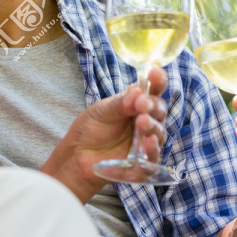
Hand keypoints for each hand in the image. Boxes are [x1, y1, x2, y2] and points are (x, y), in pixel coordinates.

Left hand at [41, 68, 168, 201]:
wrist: (76, 156)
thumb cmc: (90, 129)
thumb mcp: (101, 111)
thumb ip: (120, 103)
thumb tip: (138, 91)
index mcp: (136, 104)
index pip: (153, 90)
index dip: (157, 81)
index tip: (155, 73)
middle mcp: (145, 121)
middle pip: (159, 110)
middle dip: (153, 105)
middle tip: (142, 104)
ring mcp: (145, 141)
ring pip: (158, 132)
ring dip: (152, 126)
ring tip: (142, 122)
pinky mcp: (143, 162)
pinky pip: (153, 156)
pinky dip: (152, 149)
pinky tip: (148, 143)